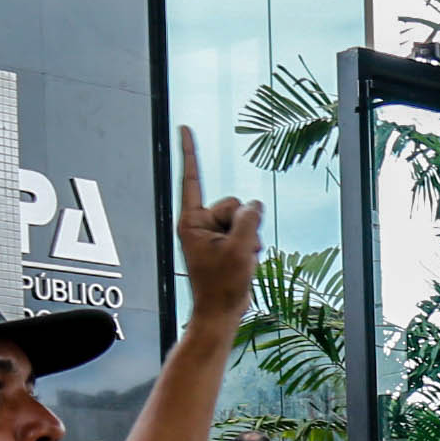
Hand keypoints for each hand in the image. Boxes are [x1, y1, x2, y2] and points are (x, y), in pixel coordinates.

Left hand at [171, 126, 264, 334]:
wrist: (221, 312)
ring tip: (241, 261)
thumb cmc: (221, 285)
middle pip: (231, 204)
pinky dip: (250, 246)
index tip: (183, 127)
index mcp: (191, 221)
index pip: (191, 179)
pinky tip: (244, 263)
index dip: (190, 153)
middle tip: (238, 251)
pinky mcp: (224, 244)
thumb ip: (249, 219)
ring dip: (249, 238)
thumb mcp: (239, 248)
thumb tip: (255, 204)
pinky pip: (246, 232)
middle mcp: (199, 224)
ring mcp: (212, 234)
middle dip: (243, 224)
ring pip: (243, 219)